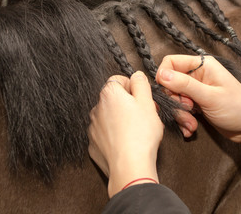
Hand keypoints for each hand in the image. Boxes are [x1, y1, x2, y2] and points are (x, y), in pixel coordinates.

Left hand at [88, 71, 162, 196]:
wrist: (129, 166)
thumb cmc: (141, 134)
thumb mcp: (148, 103)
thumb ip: (141, 84)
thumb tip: (137, 75)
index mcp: (109, 94)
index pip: (118, 80)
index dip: (133, 87)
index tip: (142, 98)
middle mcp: (96, 108)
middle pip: (114, 99)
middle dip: (128, 104)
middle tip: (144, 115)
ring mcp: (93, 127)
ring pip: (109, 116)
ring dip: (120, 119)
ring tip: (135, 131)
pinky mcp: (93, 143)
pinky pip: (105, 133)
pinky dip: (114, 134)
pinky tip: (126, 142)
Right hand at [156, 55, 240, 176]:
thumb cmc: (237, 108)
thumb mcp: (209, 96)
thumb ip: (184, 84)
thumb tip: (160, 74)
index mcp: (202, 65)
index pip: (171, 62)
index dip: (164, 78)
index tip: (168, 94)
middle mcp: (198, 75)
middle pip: (170, 83)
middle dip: (174, 101)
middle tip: (187, 111)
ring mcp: (197, 90)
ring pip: (174, 98)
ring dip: (180, 114)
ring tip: (190, 125)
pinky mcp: (197, 104)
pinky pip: (181, 109)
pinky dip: (183, 120)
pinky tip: (191, 128)